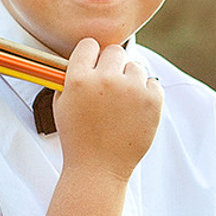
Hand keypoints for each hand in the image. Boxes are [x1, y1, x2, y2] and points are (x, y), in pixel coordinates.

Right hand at [55, 39, 161, 181]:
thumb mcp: (61, 106)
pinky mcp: (152, 101)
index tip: (93, 66)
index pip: (89, 45)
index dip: (91, 56)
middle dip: (112, 66)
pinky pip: (153, 83)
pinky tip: (135, 108)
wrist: (98, 169)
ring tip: (123, 102)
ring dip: (130, 79)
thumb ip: (70, 79)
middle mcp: (105, 80)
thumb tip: (83, 60)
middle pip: (115, 51)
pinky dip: (147, 93)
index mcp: (79, 79)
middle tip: (110, 85)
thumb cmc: (78, 140)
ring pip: (136, 66)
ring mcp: (131, 90)